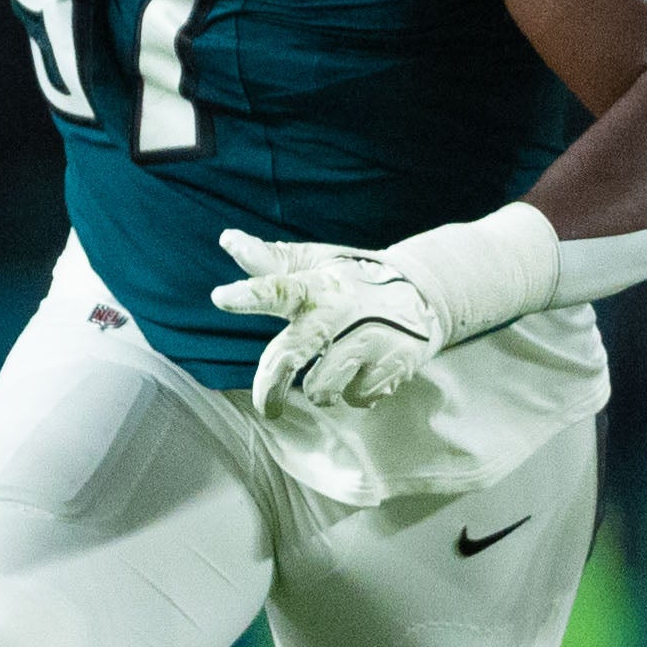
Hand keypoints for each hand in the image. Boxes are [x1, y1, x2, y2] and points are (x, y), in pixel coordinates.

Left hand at [211, 227, 444, 418]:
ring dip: (319, 389)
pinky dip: (354, 392)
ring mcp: (371, 342)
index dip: (250, 295)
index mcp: (317, 286)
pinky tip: (365, 369)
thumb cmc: (352, 278)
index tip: (221, 297)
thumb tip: (227, 239)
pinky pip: (357, 397)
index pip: (279, 289)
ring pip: (323, 389)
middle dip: (270, 385)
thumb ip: (269, 260)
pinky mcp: (395, 366)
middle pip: (292, 354)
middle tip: (266, 407)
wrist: (425, 293)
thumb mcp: (314, 262)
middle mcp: (342, 314)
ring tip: (331, 368)